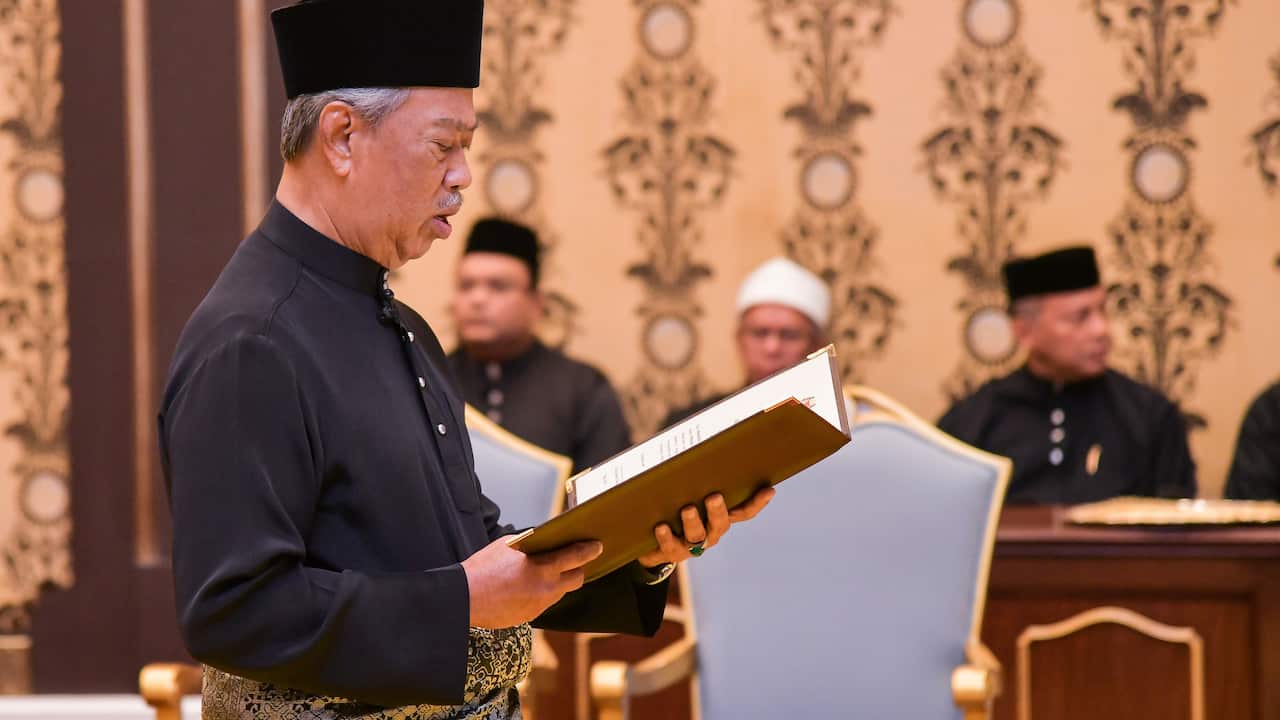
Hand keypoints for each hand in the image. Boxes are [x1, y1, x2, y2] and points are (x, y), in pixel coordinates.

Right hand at [462, 537, 602, 628]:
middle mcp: (546, 589)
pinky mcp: (530, 616)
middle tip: (575, 560)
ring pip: (560, 591)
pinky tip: (531, 586)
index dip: (589, 550)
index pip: (576, 557)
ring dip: (559, 581)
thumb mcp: (508, 546)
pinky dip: (543, 592)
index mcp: (543, 568)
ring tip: (550, 571)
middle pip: (576, 579)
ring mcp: (539, 605)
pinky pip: (545, 602)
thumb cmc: (483, 568)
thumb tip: (544, 543)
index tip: (597, 546)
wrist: (464, 599)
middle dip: (578, 568)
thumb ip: (531, 544)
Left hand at [636, 486, 774, 567]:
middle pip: (720, 523)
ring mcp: (692, 545)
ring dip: (692, 522)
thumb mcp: (688, 493)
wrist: (653, 542)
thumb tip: (698, 439)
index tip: (769, 489)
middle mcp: (711, 532)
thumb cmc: (675, 508)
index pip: (744, 512)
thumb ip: (697, 478)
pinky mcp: (672, 552)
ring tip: (687, 509)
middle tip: (714, 496)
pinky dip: (666, 536)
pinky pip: (670, 546)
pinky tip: (661, 526)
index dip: (757, 503)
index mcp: (720, 517)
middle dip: (717, 510)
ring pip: (696, 535)